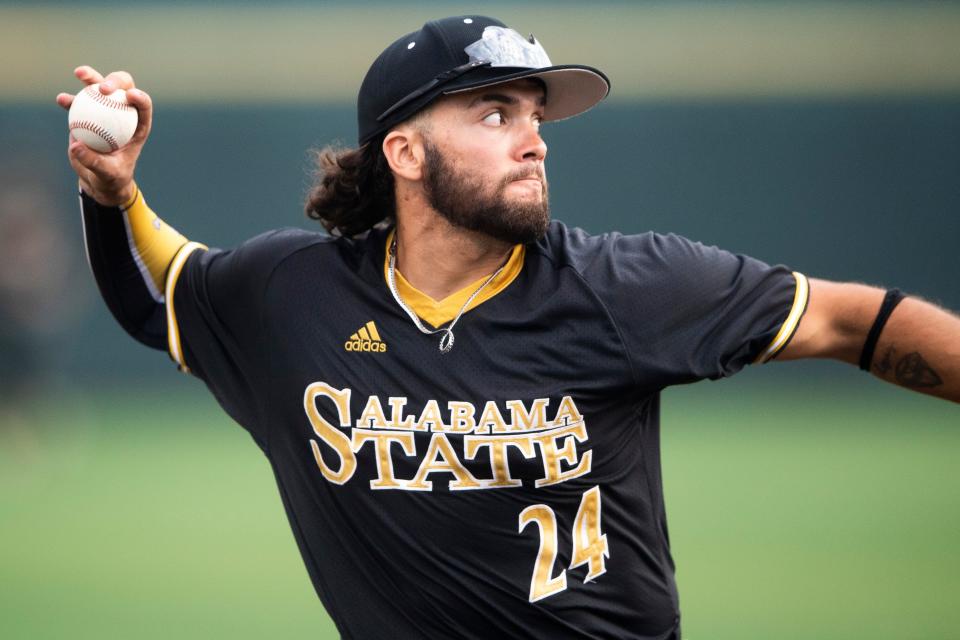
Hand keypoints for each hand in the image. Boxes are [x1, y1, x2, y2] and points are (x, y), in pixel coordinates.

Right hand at [56, 66, 152, 206]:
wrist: (97, 178)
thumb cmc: (110, 177)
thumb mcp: (107, 173)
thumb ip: (93, 161)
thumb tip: (76, 145)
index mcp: (138, 126)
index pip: (143, 107)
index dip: (140, 97)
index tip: (130, 96)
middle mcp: (123, 114)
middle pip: (123, 89)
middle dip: (115, 81)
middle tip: (103, 88)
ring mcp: (105, 112)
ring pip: (99, 88)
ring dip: (91, 77)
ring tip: (80, 73)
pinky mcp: (88, 114)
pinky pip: (79, 103)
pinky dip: (71, 99)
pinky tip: (61, 99)